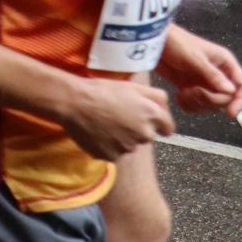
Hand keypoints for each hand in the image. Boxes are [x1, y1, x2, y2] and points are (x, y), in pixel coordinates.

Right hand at [57, 76, 174, 160]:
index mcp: (151, 115)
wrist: (73, 102)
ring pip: (129, 145)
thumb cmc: (101, 90)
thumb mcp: (132, 85)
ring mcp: (127, 148)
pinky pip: (113, 153)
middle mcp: (144, 134)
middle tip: (117, 117)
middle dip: (136, 129)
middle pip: (146, 137)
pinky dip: (107, 146)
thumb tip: (166, 108)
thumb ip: (156, 96)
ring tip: (103, 124)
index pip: (168, 128)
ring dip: (121, 138)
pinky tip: (96, 133)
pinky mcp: (111, 156)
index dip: (159, 124)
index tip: (146, 120)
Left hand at [157, 27, 241, 115]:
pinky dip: (189, 105)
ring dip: (198, 103)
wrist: (153, 42)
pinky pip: (197, 105)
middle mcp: (219, 75)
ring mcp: (205, 83)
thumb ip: (212, 75)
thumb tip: (231, 91)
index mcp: (226, 64)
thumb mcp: (195, 58)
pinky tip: (179, 97)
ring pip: (212, 105)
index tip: (230, 113)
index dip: (240, 101)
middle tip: (193, 92)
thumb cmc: (176, 43)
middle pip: (226, 99)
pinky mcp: (191, 89)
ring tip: (184, 93)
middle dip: (211, 100)